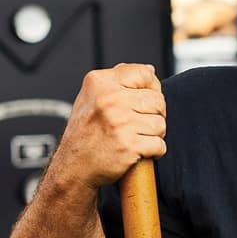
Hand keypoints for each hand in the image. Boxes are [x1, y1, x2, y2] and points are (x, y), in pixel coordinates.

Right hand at [56, 63, 165, 188]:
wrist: (74, 167)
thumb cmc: (84, 134)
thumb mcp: (91, 97)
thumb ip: (117, 81)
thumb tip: (150, 70)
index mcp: (101, 83)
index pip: (144, 73)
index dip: (151, 88)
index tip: (144, 101)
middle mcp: (110, 99)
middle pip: (157, 100)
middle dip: (154, 114)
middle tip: (140, 125)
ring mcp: (120, 122)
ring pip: (160, 123)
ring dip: (154, 134)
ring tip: (137, 138)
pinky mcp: (129, 145)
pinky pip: (160, 145)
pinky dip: (155, 151)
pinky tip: (140, 151)